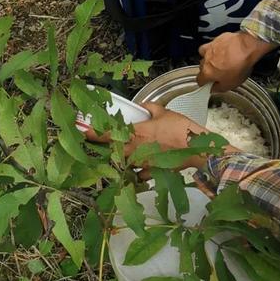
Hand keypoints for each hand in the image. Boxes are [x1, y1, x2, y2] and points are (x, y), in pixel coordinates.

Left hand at [85, 103, 210, 177]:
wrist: (196, 148)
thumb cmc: (180, 128)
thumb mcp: (164, 111)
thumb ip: (149, 108)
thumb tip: (141, 106)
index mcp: (137, 132)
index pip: (109, 134)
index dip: (94, 133)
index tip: (83, 131)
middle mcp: (136, 149)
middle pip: (112, 150)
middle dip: (105, 147)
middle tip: (100, 143)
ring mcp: (143, 163)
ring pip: (124, 162)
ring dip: (120, 158)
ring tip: (121, 153)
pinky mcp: (151, 172)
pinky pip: (139, 173)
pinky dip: (136, 170)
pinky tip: (138, 165)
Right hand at [198, 30, 278, 92]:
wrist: (246, 47)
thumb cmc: (240, 64)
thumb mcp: (231, 84)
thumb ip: (219, 88)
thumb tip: (215, 88)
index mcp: (207, 72)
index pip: (199, 80)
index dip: (204, 84)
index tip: (209, 84)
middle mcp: (206, 59)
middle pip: (202, 67)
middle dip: (209, 70)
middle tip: (219, 73)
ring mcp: (210, 48)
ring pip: (206, 55)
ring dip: (211, 59)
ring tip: (222, 61)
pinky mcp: (217, 39)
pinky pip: (213, 45)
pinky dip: (216, 48)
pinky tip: (223, 51)